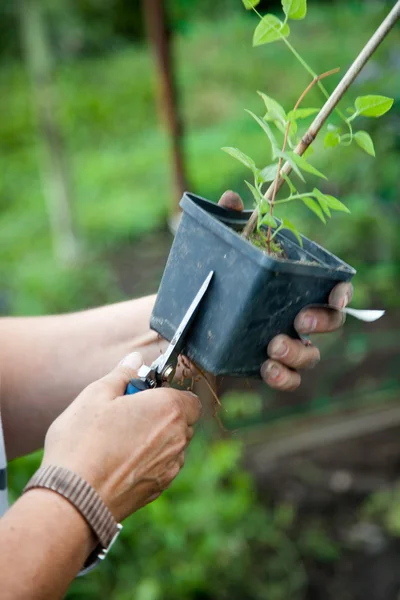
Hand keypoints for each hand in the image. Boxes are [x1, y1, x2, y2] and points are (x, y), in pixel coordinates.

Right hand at [42, 352, 201, 521]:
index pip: (188, 397)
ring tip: (118, 439)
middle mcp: (177, 438)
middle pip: (181, 420)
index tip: (143, 394)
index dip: (167, 393)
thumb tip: (136, 359)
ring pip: (172, 445)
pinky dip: (148, 460)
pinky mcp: (158, 489)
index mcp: (168, 409)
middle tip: (126, 413)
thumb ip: (122, 374)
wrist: (74, 499)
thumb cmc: (83, 443)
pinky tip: (119, 461)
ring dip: (155, 438)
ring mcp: (170, 467)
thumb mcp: (96, 395)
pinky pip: (162, 466)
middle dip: (161, 414)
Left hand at [217, 190, 352, 390]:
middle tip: (300, 319)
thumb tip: (232, 198)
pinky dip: (284, 376)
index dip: (341, 293)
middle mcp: (293, 316)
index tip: (337, 296)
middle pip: (330, 323)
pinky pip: (288, 378)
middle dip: (323, 322)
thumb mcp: (216, 253)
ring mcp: (282, 343)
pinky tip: (267, 367)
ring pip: (311, 355)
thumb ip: (228, 226)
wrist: (180, 319)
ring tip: (273, 345)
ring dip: (299, 352)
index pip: (330, 289)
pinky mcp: (265, 365)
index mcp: (291, 287)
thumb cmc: (209, 281)